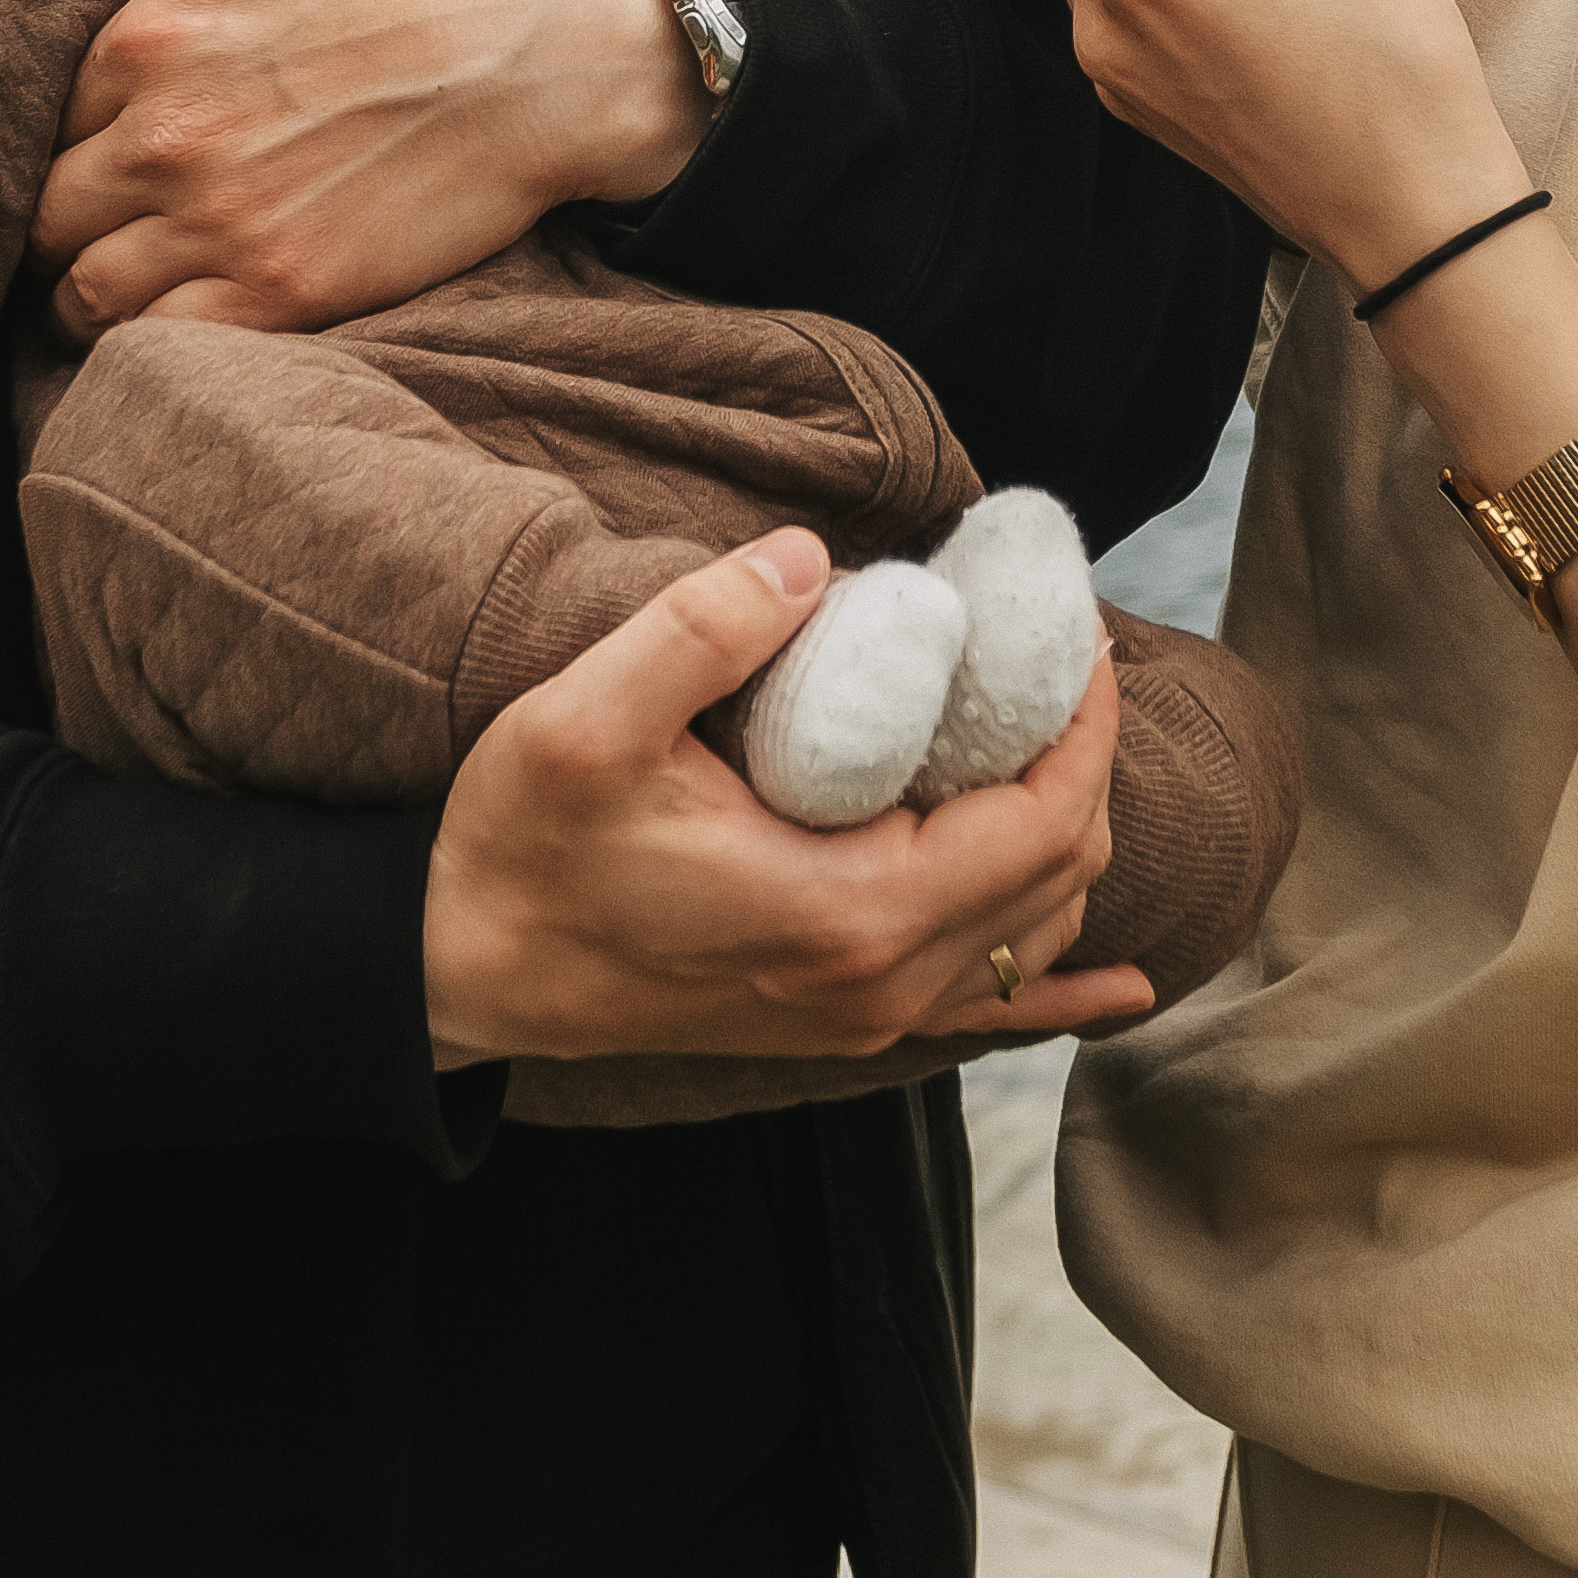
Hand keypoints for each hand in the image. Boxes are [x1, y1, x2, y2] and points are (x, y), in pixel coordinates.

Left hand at [32, 0, 712, 342]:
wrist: (549, 49)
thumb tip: (144, 5)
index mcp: (148, 38)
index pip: (46, 118)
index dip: (78, 143)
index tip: (107, 160)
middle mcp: (163, 136)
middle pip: (48, 215)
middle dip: (71, 226)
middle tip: (109, 234)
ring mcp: (221, 223)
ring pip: (86, 295)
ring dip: (98, 296)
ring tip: (134, 293)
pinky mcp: (285, 292)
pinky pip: (164, 343)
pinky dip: (158, 341)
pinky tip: (189, 322)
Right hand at [423, 528, 1151, 1065]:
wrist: (457, 971)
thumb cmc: (519, 849)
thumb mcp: (585, 722)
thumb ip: (699, 631)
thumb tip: (808, 555)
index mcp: (850, 909)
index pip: (1046, 816)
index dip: (1086, 721)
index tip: (1079, 634)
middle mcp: (879, 979)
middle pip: (1061, 871)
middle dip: (1081, 759)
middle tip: (1052, 660)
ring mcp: (862, 1015)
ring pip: (1032, 934)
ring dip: (1063, 834)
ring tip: (1040, 736)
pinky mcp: (834, 1021)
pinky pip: (987, 1014)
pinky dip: (1059, 987)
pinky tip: (1120, 989)